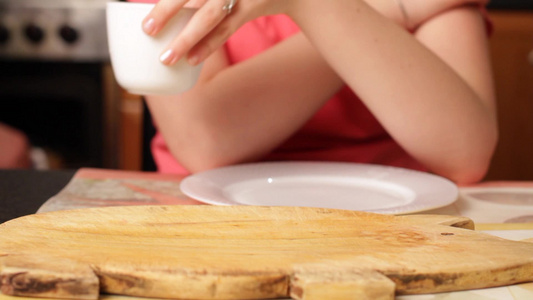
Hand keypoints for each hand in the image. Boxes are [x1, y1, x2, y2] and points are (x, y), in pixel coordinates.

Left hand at [142, 0, 292, 65]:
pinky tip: (192, 60)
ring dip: (186, 38)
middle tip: (147, 29)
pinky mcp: (252, 6)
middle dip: (166, 11)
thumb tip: (166, 12)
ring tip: (167, 58)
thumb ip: (196, 1)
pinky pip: (227, 29)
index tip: (145, 22)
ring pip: (209, 15)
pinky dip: (208, 45)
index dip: (165, 3)